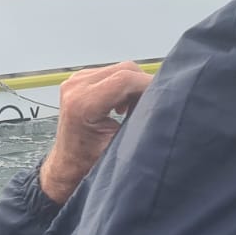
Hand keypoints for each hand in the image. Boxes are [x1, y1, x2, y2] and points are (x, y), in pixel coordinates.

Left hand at [40, 62, 151, 203]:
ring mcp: (75, 81)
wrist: (69, 165)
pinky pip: (111, 72)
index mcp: (82, 103)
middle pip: (125, 70)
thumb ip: (139, 119)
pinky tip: (121, 106)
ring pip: (120, 69)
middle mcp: (75, 88)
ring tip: (134, 109)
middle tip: (150, 107)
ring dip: (133, 86)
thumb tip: (163, 103)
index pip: (126, 79)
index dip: (150, 85)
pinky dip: (122, 85)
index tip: (166, 96)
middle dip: (144, 85)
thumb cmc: (91, 161)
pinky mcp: (79, 79)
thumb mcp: (121, 144)